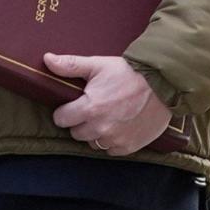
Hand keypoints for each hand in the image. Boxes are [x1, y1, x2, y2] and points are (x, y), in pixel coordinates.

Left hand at [44, 53, 171, 155]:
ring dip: (95, 132)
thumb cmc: (127, 73)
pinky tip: (118, 125)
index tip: (73, 104)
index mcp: (89, 109)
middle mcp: (100, 128)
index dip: (64, 111)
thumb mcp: (97, 65)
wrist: (162, 84)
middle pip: (76, 133)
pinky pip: (111, 150)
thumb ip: (70, 65)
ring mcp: (115, 140)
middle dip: (80, 122)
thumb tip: (47, 59)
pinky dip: (112, 140)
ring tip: (106, 116)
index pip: (61, 119)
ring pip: (93, 143)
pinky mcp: (129, 147)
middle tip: (92, 108)